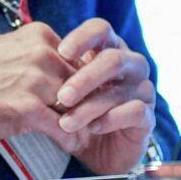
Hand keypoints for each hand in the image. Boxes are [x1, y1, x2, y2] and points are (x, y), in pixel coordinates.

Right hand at [0, 23, 75, 143]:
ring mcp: (35, 80)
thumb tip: (62, 68)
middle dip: (83, 103)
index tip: (81, 96)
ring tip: (79, 134)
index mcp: (38, 35)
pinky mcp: (28, 108)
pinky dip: (70, 139)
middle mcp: (41, 53)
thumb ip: (37, 55)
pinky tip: (68, 145)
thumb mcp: (8, 50)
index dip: (80, 81)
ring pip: (76, 106)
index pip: (76, 59)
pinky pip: (63, 128)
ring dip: (79, 124)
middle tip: (85, 120)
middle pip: (80, 82)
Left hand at [51, 18, 156, 175]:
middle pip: (113, 59)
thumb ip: (56, 73)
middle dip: (85, 78)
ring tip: (66, 122)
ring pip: (121, 89)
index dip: (83, 37)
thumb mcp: (63, 89)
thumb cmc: (76, 108)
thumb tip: (32, 60)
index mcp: (108, 48)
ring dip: (90, 106)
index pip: (100, 29)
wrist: (97, 150)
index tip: (61, 52)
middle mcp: (129, 65)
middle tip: (63, 96)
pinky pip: (134, 111)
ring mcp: (142, 90)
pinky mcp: (148, 117)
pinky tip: (93, 128)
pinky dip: (110, 119)